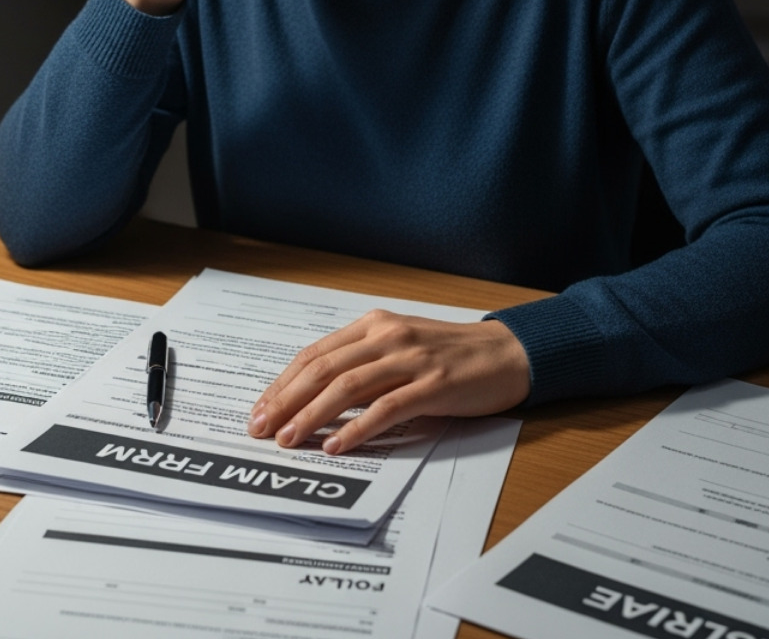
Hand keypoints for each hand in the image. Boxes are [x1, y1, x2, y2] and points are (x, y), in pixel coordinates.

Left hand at [247, 312, 530, 455]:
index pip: (315, 354)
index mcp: (374, 324)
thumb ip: (363, 363)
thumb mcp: (400, 346)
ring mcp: (411, 359)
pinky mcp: (434, 385)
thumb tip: (314, 397)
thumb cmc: (451, 354)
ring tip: (289, 439)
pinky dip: (357, 428)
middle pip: (323, 368)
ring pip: (348, 386)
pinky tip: (336, 444)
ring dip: (312, 415)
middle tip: (262, 428)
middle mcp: (388, 336)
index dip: (282, 383)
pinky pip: (387, 408)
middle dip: (286, 400)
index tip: (260, 409)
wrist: (508, 352)